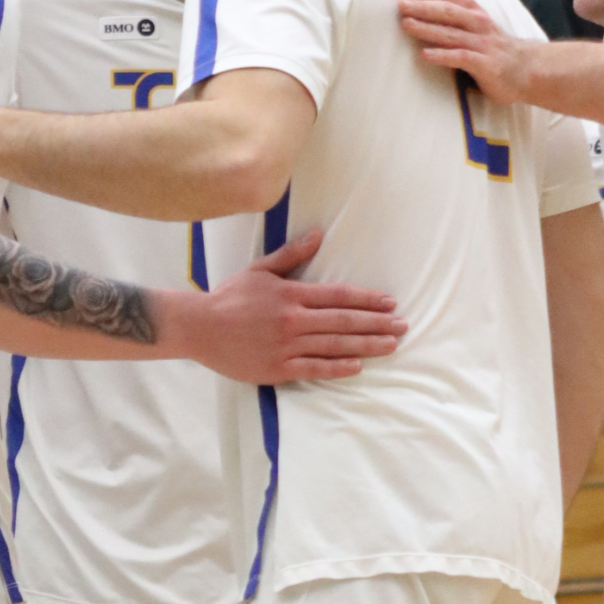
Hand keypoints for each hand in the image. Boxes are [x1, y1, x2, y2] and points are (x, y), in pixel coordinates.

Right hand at [169, 228, 405, 383]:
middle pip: (344, 321)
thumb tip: (319, 234)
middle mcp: (294, 320)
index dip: (368, 300)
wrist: (200, 327)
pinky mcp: (277, 368)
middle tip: (403, 326)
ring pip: (335, 346)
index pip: (339, 296)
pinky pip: (314, 369)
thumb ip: (292, 254)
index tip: (390, 303)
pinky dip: (338, 367)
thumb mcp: (260, 269)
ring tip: (391, 345)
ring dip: (367, 345)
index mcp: (291, 294)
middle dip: (377, 324)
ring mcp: (286, 346)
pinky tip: (358, 366)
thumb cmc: (229, 297)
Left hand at [398, 0, 532, 103]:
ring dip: (428, 29)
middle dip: (423, 7)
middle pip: (448, 12)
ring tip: (407, 25)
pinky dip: (443, 55)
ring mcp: (482, 44)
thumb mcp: (470, 12)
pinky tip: (425, 55)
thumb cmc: (489, 40)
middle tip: (401, 4)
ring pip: (452, 34)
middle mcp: (478, 23)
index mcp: (472, 9)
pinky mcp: (485, 65)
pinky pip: (462, 58)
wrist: (526, 67)